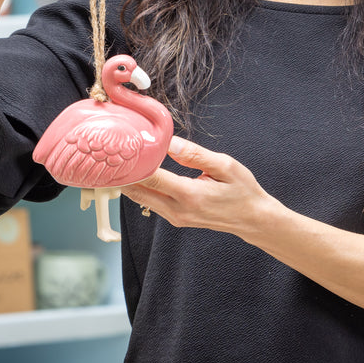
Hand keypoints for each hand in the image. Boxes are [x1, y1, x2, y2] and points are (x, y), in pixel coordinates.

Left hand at [122, 136, 273, 239]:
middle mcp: (179, 209)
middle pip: (138, 192)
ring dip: (129, 182)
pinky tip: (138, 173)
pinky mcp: (175, 218)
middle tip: (111, 152)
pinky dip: (141, 188)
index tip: (123, 148)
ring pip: (141, 199)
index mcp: (190, 195)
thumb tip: (171, 144)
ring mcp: (175, 217)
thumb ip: (196, 155)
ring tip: (120, 160)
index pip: (152, 178)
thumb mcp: (225, 166)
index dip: (134, 164)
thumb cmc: (242, 191)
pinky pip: (150, 203)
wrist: (252, 218)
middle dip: (123, 174)